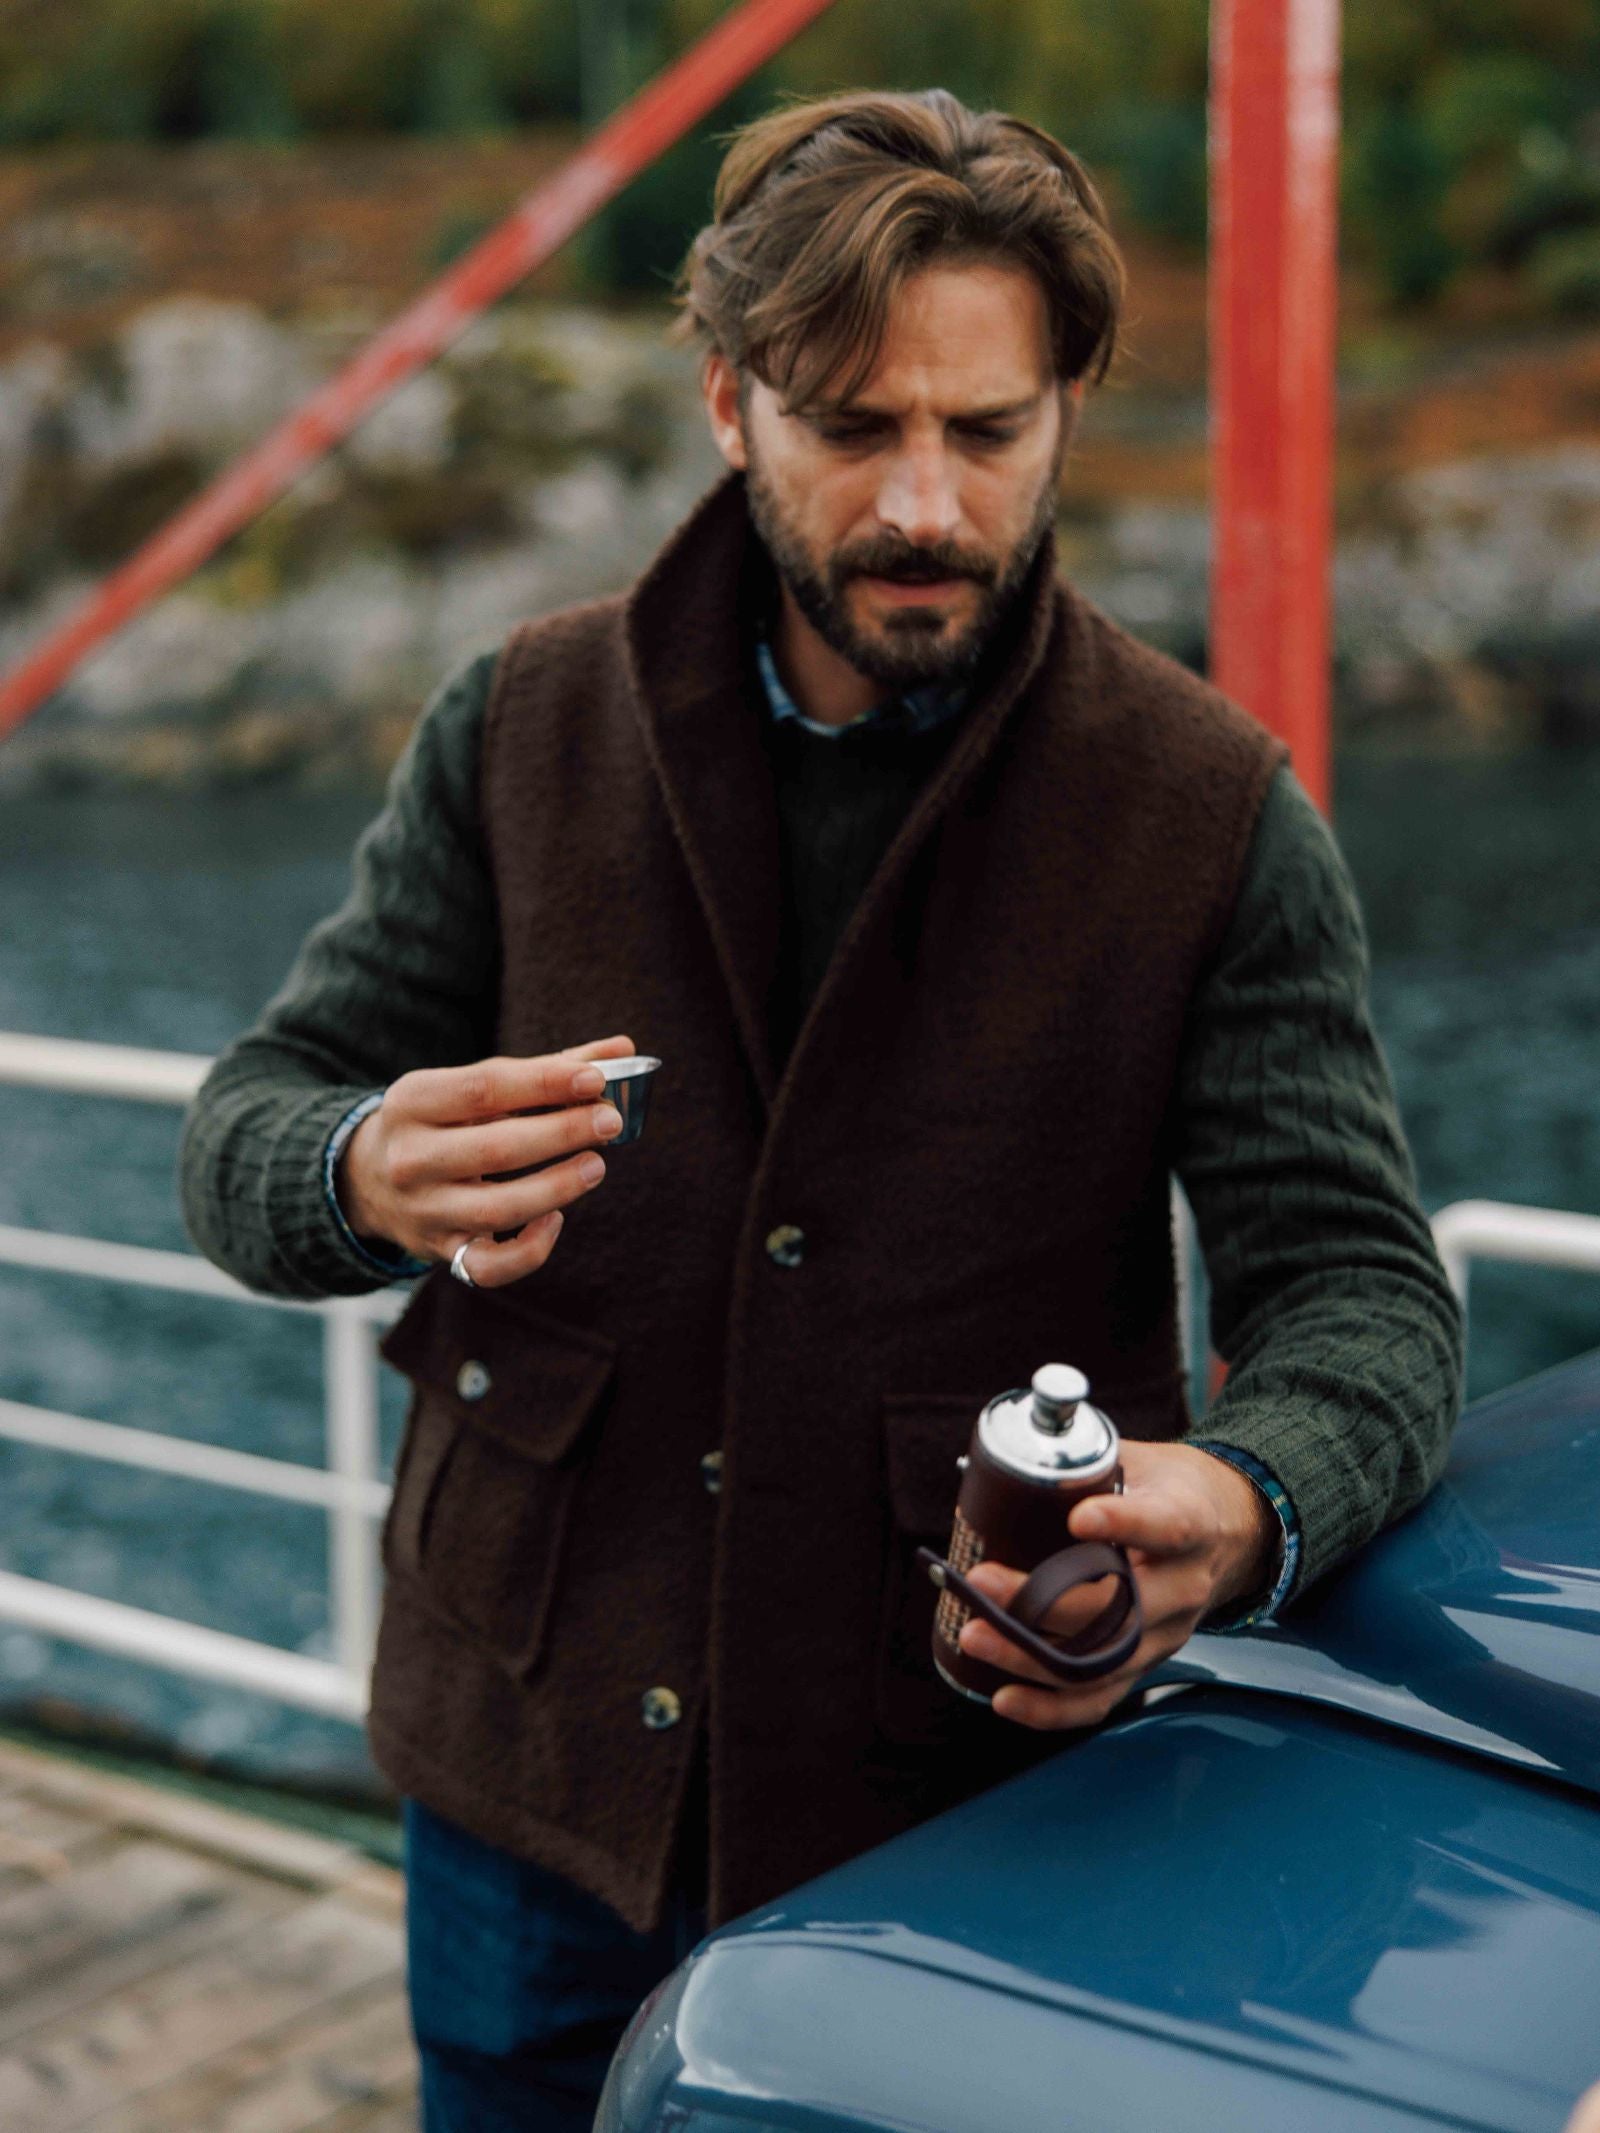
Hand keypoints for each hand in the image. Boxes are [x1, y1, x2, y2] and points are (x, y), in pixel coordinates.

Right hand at [338, 1035, 636, 1286]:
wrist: (368, 1178)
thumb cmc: (443, 1121)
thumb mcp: (471, 1087)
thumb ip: (546, 1070)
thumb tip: (621, 1049)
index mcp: (413, 1101)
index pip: (483, 1088)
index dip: (544, 1082)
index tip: (595, 1078)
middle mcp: (411, 1158)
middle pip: (495, 1149)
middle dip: (560, 1133)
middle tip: (609, 1121)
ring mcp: (424, 1210)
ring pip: (497, 1209)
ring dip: (556, 1187)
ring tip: (596, 1165)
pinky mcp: (441, 1251)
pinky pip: (489, 1266)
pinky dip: (530, 1249)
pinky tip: (555, 1218)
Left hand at [958, 1440, 1277, 1731]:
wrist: (1230, 1532)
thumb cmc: (1175, 1491)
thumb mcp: (1144, 1460)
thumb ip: (1083, 1462)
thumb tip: (1001, 1461)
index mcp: (1190, 1523)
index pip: (1165, 1526)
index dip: (1123, 1523)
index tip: (1077, 1516)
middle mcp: (1183, 1586)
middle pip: (1118, 1609)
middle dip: (1043, 1603)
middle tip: (982, 1582)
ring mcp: (1167, 1634)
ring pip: (1102, 1662)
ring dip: (1031, 1658)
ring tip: (975, 1635)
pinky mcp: (1147, 1663)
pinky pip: (1101, 1698)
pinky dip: (1051, 1708)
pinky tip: (1005, 1698)